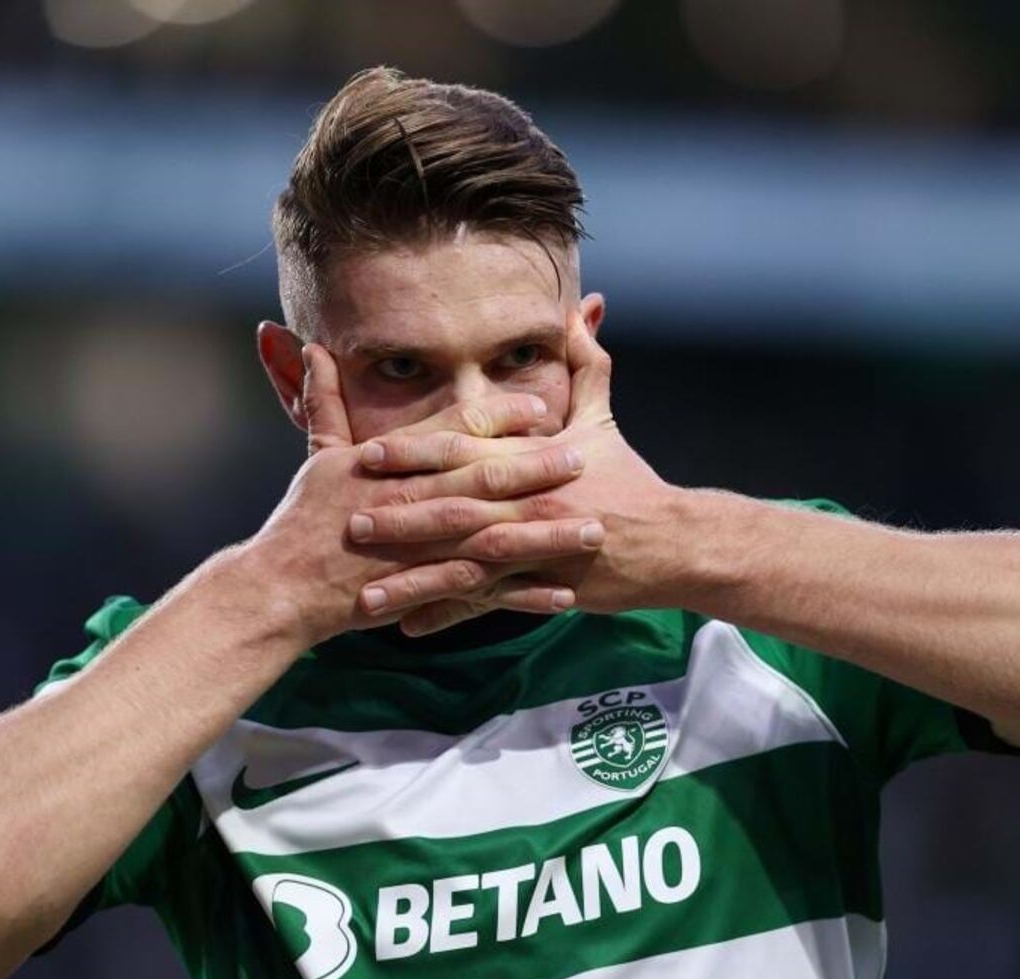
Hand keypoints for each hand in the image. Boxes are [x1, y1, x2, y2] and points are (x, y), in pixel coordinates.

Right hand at [240, 344, 606, 646]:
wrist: (283, 586)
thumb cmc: (302, 519)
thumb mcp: (317, 454)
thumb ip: (325, 400)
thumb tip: (313, 347)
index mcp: (391, 464)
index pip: (453, 431)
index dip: (499, 417)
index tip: (541, 406)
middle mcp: (411, 502)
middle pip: (484, 481)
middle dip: (537, 471)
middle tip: (583, 460)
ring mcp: (420, 550)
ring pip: (494, 539)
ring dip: (546, 535)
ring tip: (593, 529)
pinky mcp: (425, 591)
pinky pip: (484, 595)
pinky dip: (524, 596)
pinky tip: (563, 595)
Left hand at [347, 311, 680, 633]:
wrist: (672, 541)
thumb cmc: (631, 479)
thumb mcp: (604, 417)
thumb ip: (585, 363)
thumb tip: (577, 311)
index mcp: (532, 459)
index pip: (465, 450)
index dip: (414, 450)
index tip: (367, 451)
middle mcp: (528, 502)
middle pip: (454, 507)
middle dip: (398, 514)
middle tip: (347, 520)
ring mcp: (534, 549)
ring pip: (463, 563)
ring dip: (413, 576)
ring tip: (364, 589)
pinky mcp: (542, 587)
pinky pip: (487, 603)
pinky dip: (447, 615)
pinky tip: (407, 626)